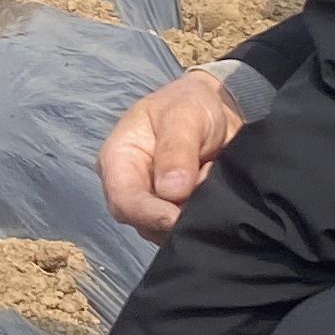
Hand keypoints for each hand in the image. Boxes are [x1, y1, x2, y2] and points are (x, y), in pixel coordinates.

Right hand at [97, 69, 243, 239]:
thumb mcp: (184, 115)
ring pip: (167, 230)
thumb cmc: (190, 104)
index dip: (149, 214)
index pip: (123, 201)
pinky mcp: (174, 213)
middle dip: (178, 214)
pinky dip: (203, 215)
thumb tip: (172, 191)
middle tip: (208, 182)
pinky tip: (213, 191)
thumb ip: (176, 149)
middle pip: (144, 222)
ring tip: (211, 175)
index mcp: (118, 160)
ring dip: (194, 213)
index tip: (178, 217)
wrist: (216, 109)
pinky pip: (185, 228)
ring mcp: (153, 204)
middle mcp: (130, 187)